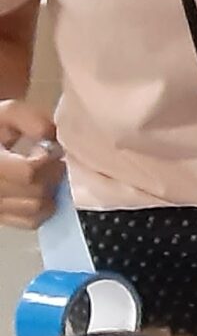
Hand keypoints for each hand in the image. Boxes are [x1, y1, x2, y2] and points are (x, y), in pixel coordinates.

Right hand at [0, 99, 62, 230]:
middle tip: (52, 160)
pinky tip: (39, 189)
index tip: (48, 149)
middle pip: (35, 193)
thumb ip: (28, 119)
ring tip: (44, 173)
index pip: (28, 172)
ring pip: (35, 209)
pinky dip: (42, 207)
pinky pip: (30, 221)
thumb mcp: (5, 114)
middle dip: (52, 174)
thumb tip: (51, 136)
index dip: (46, 160)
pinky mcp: (0, 216)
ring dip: (50, 191)